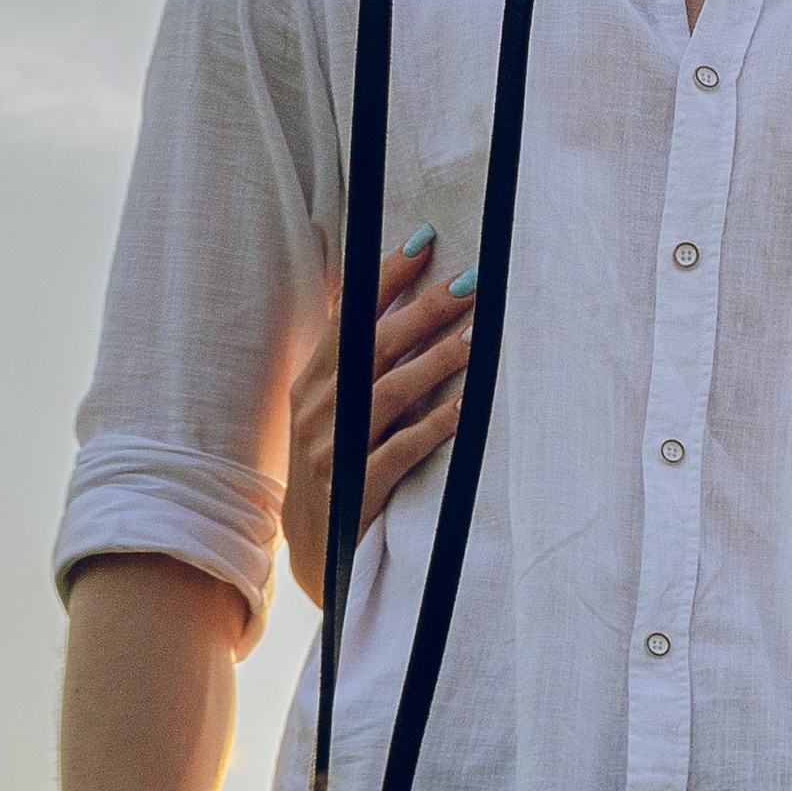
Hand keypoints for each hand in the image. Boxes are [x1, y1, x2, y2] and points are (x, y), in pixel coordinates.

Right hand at [283, 235, 472, 605]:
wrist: (314, 550)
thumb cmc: (335, 466)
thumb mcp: (333, 411)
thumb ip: (357, 362)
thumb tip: (402, 302)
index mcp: (313, 383)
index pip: (348, 316)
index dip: (384, 277)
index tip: (425, 240)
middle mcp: (318, 409)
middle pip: (373, 346)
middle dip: (423, 310)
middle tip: (470, 281)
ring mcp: (333, 450)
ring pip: (389, 393)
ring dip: (437, 362)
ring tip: (478, 336)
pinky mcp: (355, 489)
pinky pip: (400, 451)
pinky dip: (434, 427)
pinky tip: (468, 410)